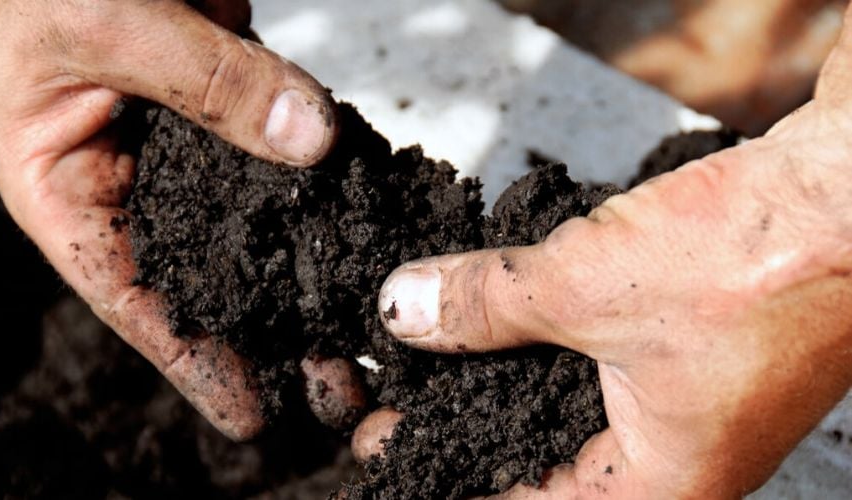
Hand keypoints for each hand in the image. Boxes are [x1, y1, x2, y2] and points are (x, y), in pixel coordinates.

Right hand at [0, 0, 345, 438]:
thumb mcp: (107, 22)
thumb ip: (207, 81)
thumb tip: (311, 140)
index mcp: (63, 186)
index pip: (128, 295)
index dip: (190, 361)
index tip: (251, 414)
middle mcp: (127, 178)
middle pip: (202, 276)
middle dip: (267, 333)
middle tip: (335, 386)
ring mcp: (184, 143)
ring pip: (249, 223)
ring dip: (303, 272)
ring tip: (359, 327)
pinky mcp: (229, 102)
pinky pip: (281, 153)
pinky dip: (319, 189)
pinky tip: (361, 226)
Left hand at [354, 8, 851, 497]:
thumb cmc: (761, 260)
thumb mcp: (586, 286)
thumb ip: (486, 305)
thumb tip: (406, 311)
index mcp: (665, 482)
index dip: (452, 472)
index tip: (397, 447)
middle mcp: (684, 452)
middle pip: (548, 451)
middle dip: (475, 419)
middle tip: (413, 396)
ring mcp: (699, 397)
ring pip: (578, 397)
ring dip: (512, 369)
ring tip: (447, 350)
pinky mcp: (702, 340)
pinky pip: (608, 352)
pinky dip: (556, 332)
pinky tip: (517, 307)